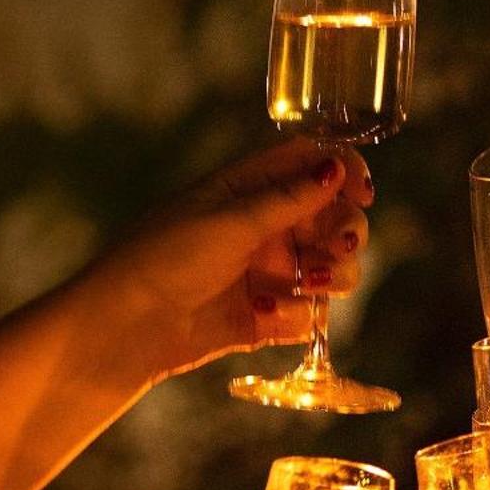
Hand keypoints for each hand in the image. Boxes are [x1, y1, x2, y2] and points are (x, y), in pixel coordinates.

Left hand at [86, 138, 373, 379]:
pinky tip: (263, 313)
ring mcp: (269, 273)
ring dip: (332, 276)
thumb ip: (287, 199)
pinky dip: (296, 315)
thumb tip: (335, 168)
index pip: (312, 164)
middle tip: (336, 248)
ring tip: (306, 285)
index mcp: (251, 188)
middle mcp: (267, 227)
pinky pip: (307, 315)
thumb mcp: (229, 220)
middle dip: (345, 233)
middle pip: (335, 219)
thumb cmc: (165, 257)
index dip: (345, 172)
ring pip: (332, 269)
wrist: (128, 325)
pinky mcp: (267, 316)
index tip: (362, 193)